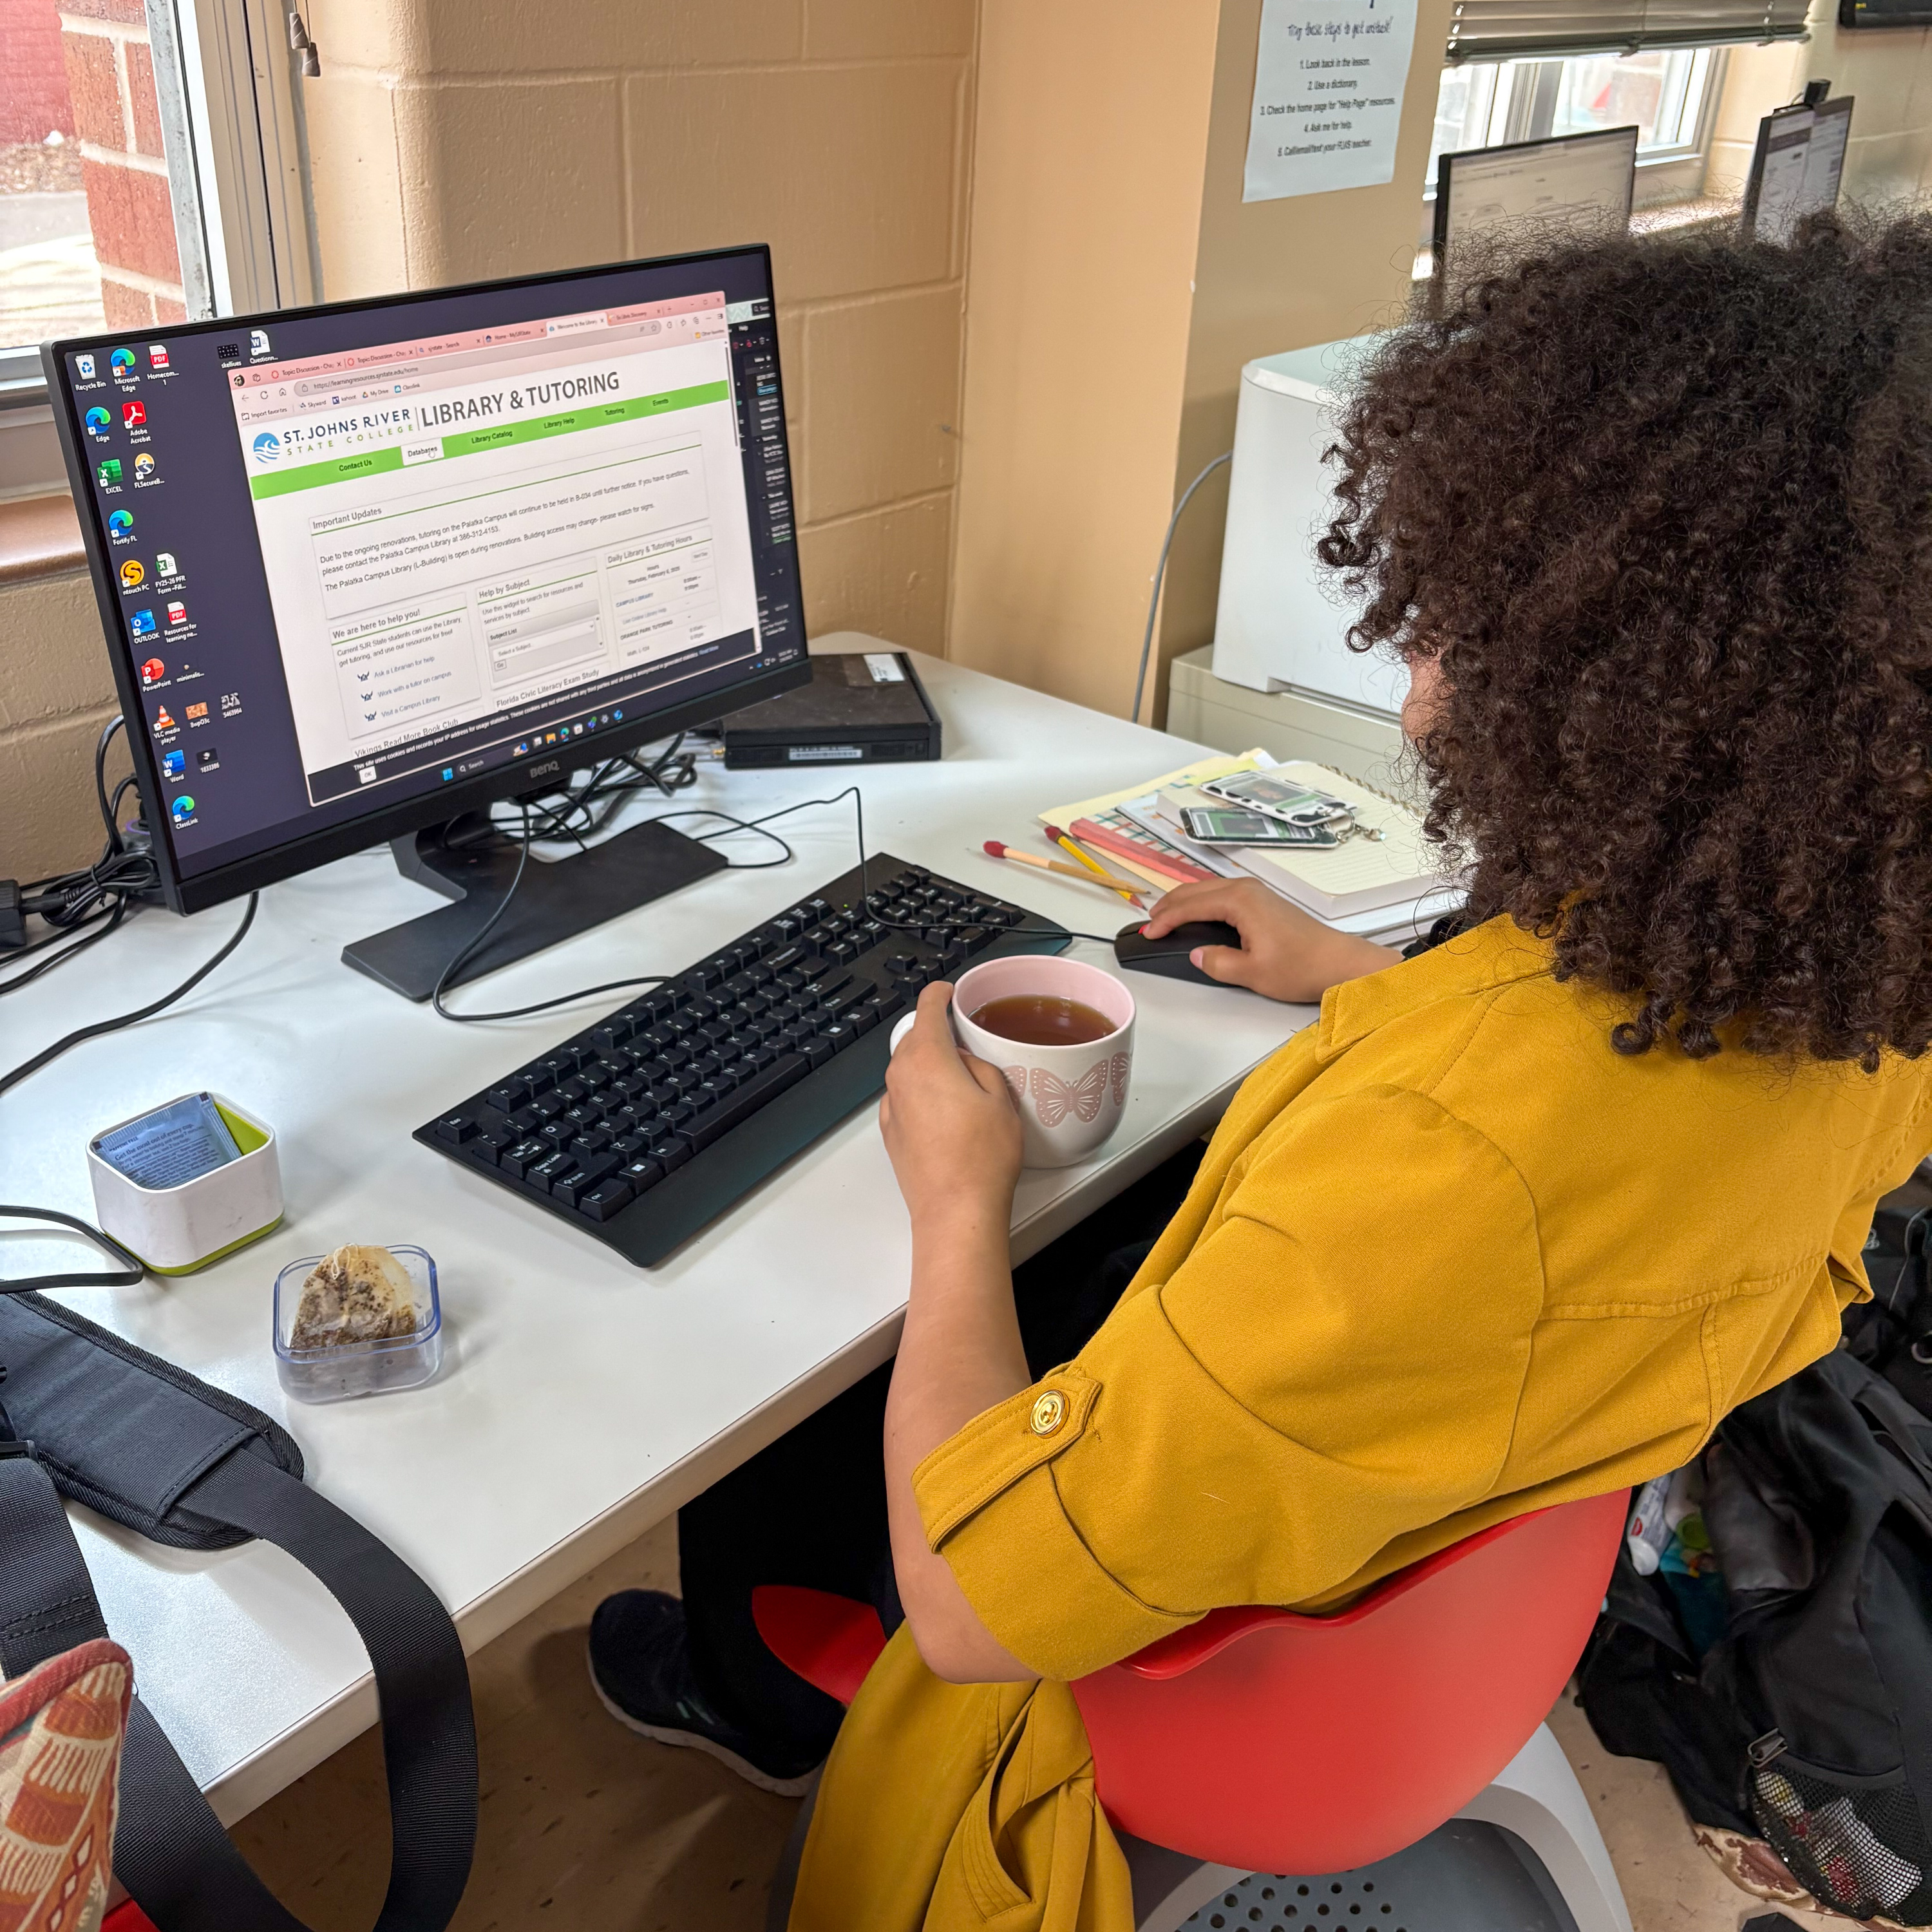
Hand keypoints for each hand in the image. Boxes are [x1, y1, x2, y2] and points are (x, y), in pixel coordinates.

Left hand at [879, 981, 1023, 1229]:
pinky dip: (922, 1094)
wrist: (955, 1211)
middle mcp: (900, 1078)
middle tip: (966, 1038)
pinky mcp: (891, 1133)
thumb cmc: (981, 1160)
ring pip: (908, 1069)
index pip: (926, 1008)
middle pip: (914, 1038)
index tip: (948, 992)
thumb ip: (980, 1066)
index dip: (939, 994)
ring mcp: (892, 1107)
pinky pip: (905, 1098)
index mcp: (926, 1060)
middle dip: (937, 1032)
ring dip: (930, 1065)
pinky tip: (948, 1112)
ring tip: (963, 1081)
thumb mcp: (1000, 1099)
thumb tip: (965, 1061)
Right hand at [1139, 876, 1399, 1003]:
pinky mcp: (1264, 901)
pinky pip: (1222, 894)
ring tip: (1165, 918)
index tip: (1148, 935)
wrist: (1338, 963)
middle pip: (1196, 890)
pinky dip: (1203, 903)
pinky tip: (1198, 915)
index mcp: (1239, 901)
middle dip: (1169, 906)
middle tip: (1149, 924)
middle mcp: (1246, 889)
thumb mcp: (1252, 973)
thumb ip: (1218, 962)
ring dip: (1185, 902)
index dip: (1165, 920)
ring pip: (1209, 889)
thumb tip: (1198, 955)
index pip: (1190, 906)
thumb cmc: (1300, 967)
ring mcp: (1257, 893)